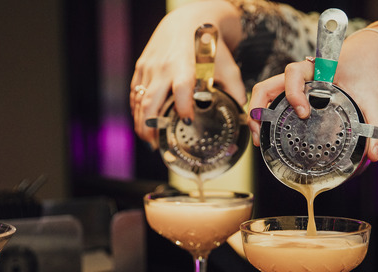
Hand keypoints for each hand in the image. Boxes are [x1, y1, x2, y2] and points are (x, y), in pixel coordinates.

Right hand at [130, 0, 246, 146]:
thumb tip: (242, 112)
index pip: (181, 88)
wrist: (186, 20)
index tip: (187, 121)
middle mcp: (163, 67)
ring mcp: (149, 67)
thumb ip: (235, 88)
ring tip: (149, 140)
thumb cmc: (207, 43)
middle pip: (151, 100)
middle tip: (157, 144)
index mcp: (185, 65)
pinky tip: (142, 123)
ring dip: (141, 122)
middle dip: (151, 125)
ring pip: (139, 99)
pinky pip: (135, 92)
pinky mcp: (141, 67)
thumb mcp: (226, 64)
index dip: (182, 106)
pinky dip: (136, 110)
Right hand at [248, 25, 377, 163]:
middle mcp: (301, 74)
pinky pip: (273, 99)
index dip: (293, 92)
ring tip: (259, 138)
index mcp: (318, 69)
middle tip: (262, 133)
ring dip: (256, 113)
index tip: (303, 112)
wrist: (365, 55)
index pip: (294, 73)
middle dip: (259, 109)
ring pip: (265, 92)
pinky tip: (269, 134)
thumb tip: (373, 154)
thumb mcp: (374, 98)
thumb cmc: (365, 72)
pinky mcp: (294, 92)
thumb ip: (377, 125)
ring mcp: (295, 83)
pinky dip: (265, 115)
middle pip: (267, 85)